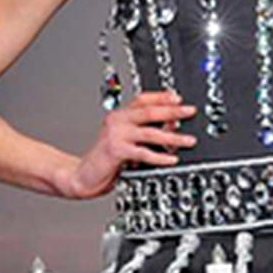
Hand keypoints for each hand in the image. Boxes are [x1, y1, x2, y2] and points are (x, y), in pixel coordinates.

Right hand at [62, 89, 196, 198]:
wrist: (83, 176)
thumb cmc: (106, 161)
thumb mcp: (128, 144)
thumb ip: (145, 136)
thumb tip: (171, 129)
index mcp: (120, 116)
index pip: (142, 99)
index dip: (161, 97)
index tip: (178, 98)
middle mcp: (117, 121)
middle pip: (149, 111)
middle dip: (172, 111)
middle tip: (190, 112)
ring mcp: (116, 135)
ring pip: (150, 132)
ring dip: (172, 136)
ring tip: (188, 140)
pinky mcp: (116, 150)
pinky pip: (143, 152)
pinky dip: (160, 157)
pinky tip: (172, 159)